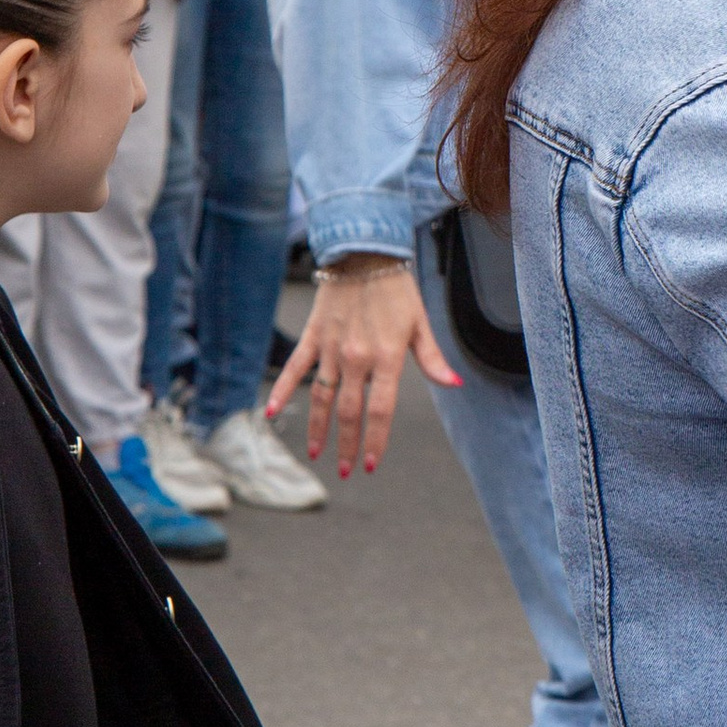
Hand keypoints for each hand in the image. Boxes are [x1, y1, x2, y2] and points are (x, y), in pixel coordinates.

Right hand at [265, 259, 460, 474]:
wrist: (365, 254)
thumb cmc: (397, 290)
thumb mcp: (420, 324)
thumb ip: (432, 359)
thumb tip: (454, 384)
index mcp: (387, 357)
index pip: (379, 410)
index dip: (374, 440)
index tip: (370, 464)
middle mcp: (357, 357)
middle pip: (350, 412)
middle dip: (348, 444)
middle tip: (346, 471)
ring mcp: (331, 348)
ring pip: (323, 397)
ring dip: (319, 428)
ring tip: (316, 454)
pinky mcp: (313, 337)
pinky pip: (295, 369)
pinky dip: (283, 390)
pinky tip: (271, 412)